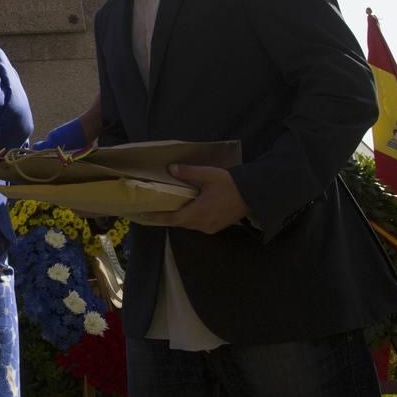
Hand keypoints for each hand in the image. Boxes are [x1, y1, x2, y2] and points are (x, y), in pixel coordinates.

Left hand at [131, 164, 249, 233]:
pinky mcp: (216, 227)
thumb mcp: (209, 174)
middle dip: (164, 217)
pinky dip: (189, 218)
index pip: (171, 219)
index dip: (155, 218)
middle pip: (178, 222)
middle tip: (150, 211)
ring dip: (177, 217)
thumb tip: (170, 169)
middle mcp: (201, 224)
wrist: (254, 195)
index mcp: (197, 213)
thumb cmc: (231, 184)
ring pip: (188, 224)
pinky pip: (197, 224)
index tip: (141, 216)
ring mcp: (210, 228)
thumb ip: (188, 172)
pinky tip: (186, 209)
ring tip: (165, 209)